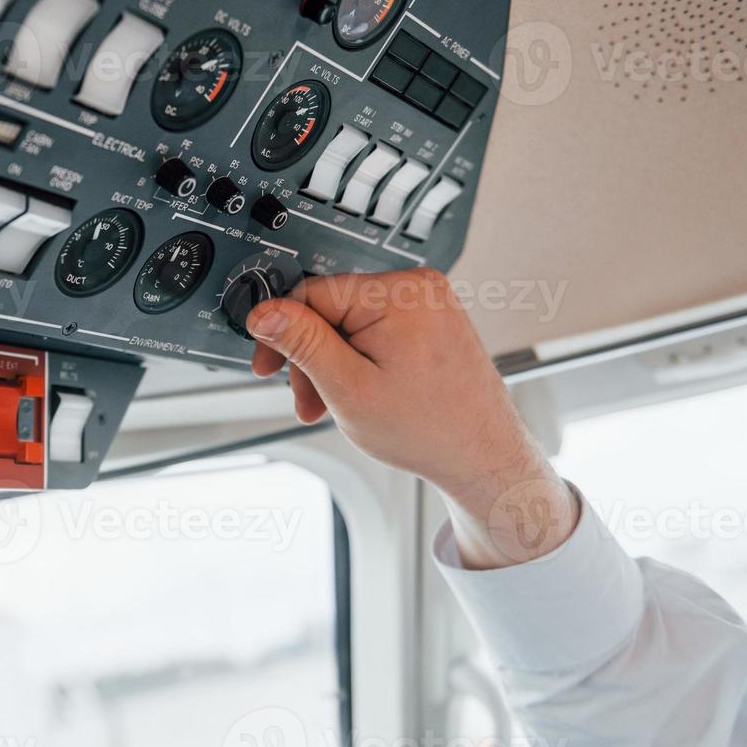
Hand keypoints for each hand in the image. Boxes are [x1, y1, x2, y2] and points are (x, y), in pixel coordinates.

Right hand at [246, 269, 576, 568]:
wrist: (483, 458)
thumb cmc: (431, 430)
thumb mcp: (348, 388)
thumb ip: (302, 343)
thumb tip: (264, 312)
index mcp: (398, 294)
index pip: (311, 294)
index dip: (282, 332)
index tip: (268, 364)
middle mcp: (417, 289)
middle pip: (330, 311)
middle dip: (312, 357)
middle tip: (308, 399)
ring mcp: (428, 304)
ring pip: (350, 325)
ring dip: (333, 364)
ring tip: (336, 406)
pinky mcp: (431, 322)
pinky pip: (376, 331)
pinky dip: (359, 362)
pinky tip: (360, 393)